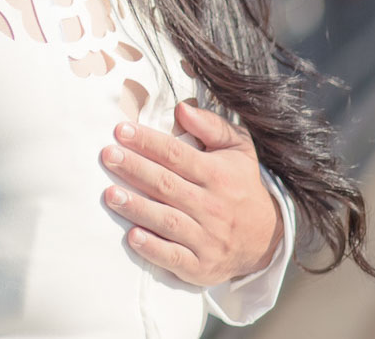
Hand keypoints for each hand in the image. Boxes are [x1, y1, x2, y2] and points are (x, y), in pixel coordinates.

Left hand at [101, 100, 282, 284]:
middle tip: (107, 155)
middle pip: (167, 185)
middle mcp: (213, 207)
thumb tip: (182, 108)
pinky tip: (133, 236)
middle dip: (135, 169)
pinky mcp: (202, 266)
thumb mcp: (238, 150)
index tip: (120, 131)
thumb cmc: (240, 185)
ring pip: (168, 221)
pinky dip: (154, 249)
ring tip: (110, 194)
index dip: (148, 142)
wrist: (267, 239)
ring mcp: (208, 239)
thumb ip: (211, 126)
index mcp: (218, 175)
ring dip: (138, 208)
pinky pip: (175, 258)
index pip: (177, 155)